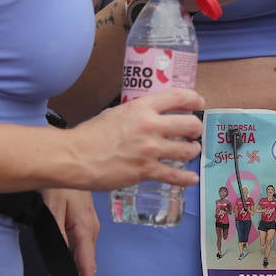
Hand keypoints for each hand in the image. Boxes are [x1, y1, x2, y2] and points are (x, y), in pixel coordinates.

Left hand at [42, 188, 97, 275]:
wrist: (67, 158)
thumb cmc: (60, 181)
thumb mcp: (53, 208)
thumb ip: (58, 235)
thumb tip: (61, 259)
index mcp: (85, 229)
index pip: (87, 266)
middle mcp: (90, 231)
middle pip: (84, 266)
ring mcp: (88, 227)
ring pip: (80, 259)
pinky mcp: (83, 223)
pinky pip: (78, 249)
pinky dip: (69, 264)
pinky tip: (58, 274)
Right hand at [67, 88, 205, 191]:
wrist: (76, 157)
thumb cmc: (91, 134)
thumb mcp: (117, 113)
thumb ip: (137, 113)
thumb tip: (149, 116)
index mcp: (142, 107)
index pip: (178, 96)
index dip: (194, 99)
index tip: (199, 102)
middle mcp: (151, 126)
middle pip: (190, 124)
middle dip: (196, 128)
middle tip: (194, 132)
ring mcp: (151, 150)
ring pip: (187, 150)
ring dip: (192, 150)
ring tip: (191, 151)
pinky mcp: (146, 171)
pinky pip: (174, 176)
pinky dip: (186, 178)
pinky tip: (192, 179)